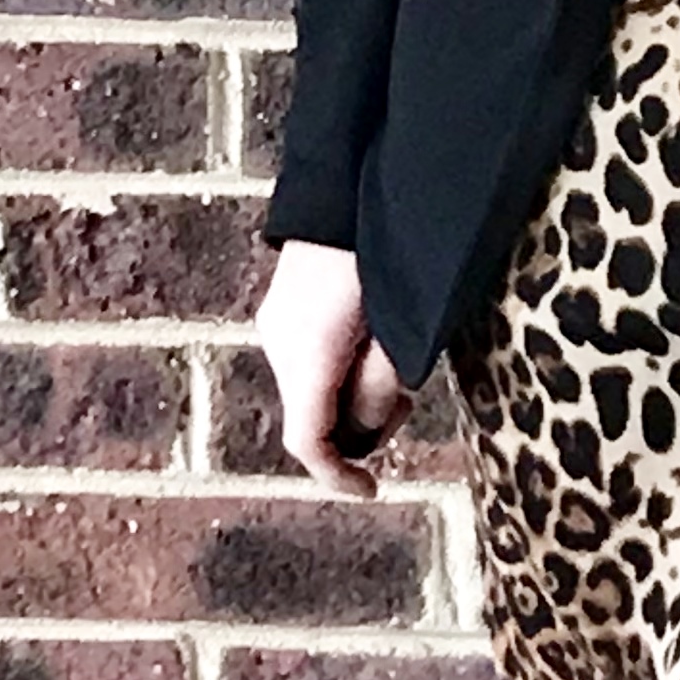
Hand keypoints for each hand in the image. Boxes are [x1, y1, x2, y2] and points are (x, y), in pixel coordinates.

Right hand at [255, 239, 414, 498]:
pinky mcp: (281, 308)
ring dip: (346, 398)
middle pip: (310, 417)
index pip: (309, 442)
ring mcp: (275, 324)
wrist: (345, 190)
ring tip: (394, 373)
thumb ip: (381, 384)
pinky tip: (367, 349)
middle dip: (355, 429)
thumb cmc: (381, 254)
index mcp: (308, 356)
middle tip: (403, 408)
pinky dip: (335, 374)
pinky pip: (306, 362)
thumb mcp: (395, 327)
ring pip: (308, 389)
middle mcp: (281, 346)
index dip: (338, 476)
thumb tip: (369, 427)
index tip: (371, 490)